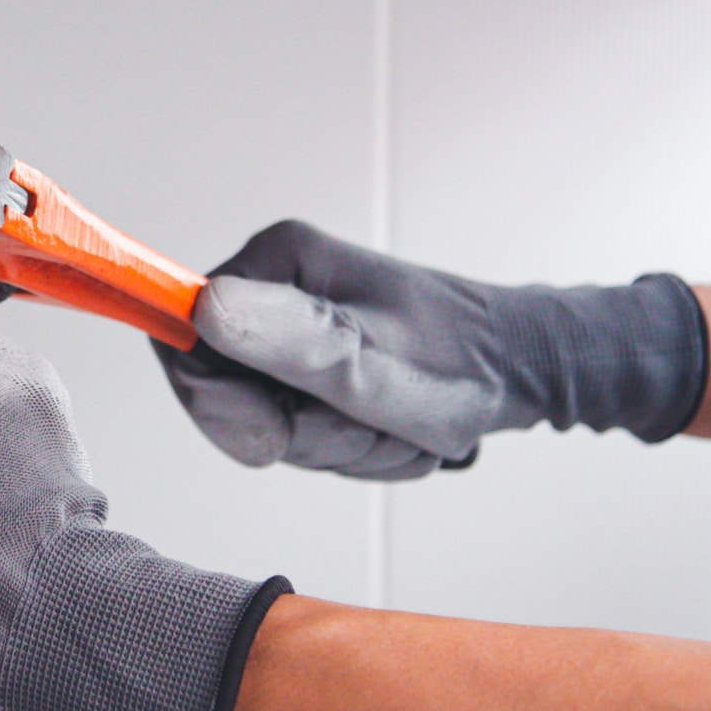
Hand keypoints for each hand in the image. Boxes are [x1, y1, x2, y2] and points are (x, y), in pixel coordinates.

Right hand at [157, 221, 707, 477]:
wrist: (528, 371)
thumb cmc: (460, 365)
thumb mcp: (366, 360)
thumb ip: (282, 338)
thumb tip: (202, 307)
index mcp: (276, 264)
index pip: (182, 345)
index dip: (219, 407)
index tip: (276, 432)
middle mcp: (278, 288)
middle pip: (227, 395)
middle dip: (295, 432)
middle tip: (362, 421)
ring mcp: (297, 327)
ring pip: (267, 421)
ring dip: (331, 443)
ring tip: (388, 423)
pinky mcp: (318, 362)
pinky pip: (301, 430)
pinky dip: (348, 446)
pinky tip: (391, 428)